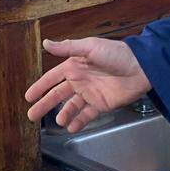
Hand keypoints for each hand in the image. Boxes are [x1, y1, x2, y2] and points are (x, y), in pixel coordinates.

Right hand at [25, 37, 151, 132]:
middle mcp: (80, 80)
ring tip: (58, 122)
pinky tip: (71, 128)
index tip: (28, 96)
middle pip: (58, 95)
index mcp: (74, 66)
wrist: (141, 68)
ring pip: (71, 107)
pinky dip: (79, 122)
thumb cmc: (116, 54)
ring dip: (63, 114)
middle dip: (45, 105)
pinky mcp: (101, 104)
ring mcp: (90, 94)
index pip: (52, 78)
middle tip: (31, 116)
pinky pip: (87, 115)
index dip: (40, 87)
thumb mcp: (90, 47)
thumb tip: (45, 43)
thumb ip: (67, 47)